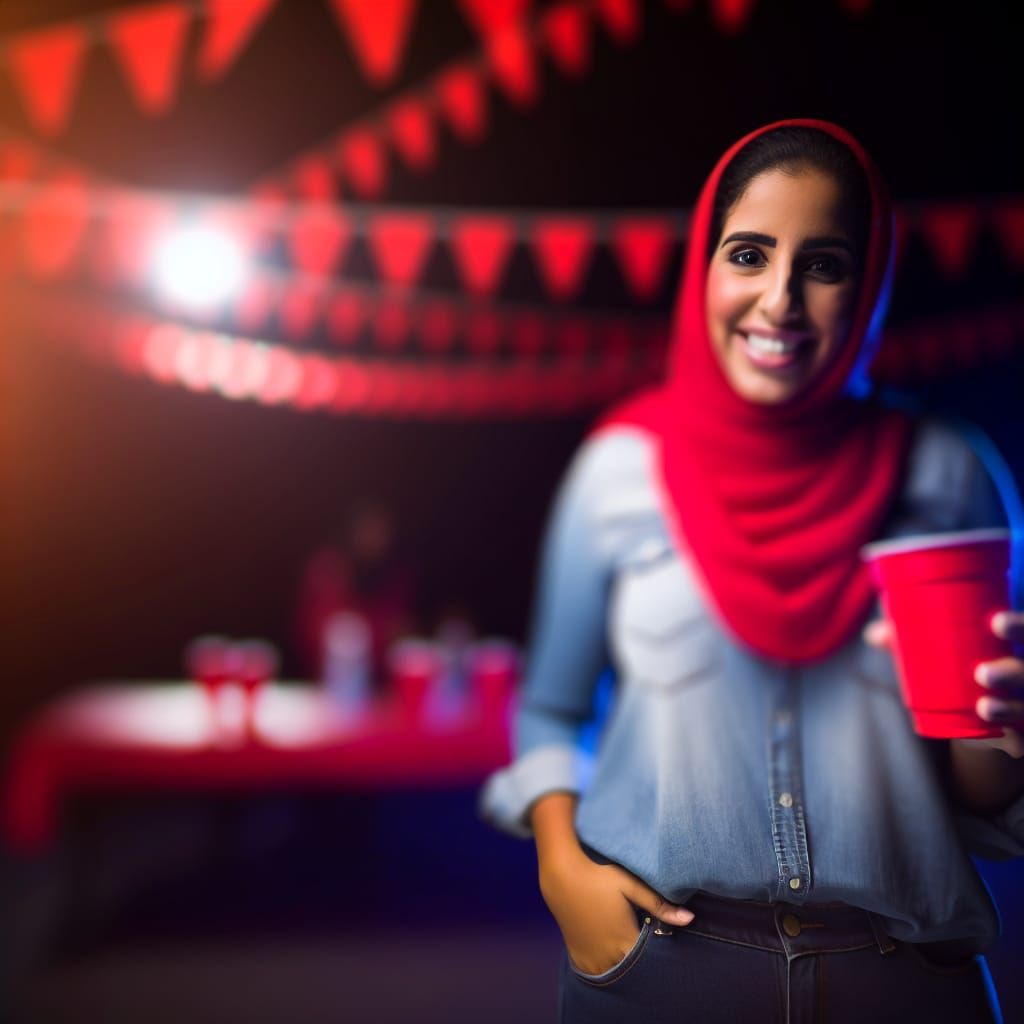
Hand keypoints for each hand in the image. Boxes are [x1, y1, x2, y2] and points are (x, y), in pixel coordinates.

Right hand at [539, 847, 692, 975]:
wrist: (562, 877)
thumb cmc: (599, 878)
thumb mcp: (630, 885)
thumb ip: (659, 904)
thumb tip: (690, 919)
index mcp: (625, 940)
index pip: (650, 957)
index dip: (655, 946)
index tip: (653, 930)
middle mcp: (609, 956)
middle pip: (633, 966)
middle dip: (639, 955)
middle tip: (634, 930)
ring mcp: (592, 960)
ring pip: (615, 972)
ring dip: (621, 961)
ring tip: (620, 936)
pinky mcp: (578, 958)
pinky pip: (596, 972)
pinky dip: (604, 964)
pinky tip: (605, 945)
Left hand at [864, 611, 1023, 758]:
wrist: (979, 711)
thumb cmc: (961, 664)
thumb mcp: (942, 649)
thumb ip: (913, 640)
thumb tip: (874, 635)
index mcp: (1015, 642)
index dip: (1020, 625)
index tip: (995, 621)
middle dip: (1014, 671)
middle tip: (982, 673)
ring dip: (1010, 707)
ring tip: (983, 706)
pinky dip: (1019, 740)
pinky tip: (1009, 742)